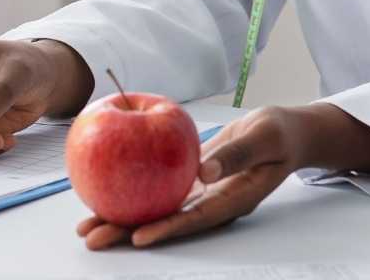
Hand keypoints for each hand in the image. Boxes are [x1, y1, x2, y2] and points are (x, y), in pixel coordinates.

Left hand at [76, 104, 369, 249]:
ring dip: (122, 217)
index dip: (167, 229)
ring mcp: (200, 193)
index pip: (195, 218)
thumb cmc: (278, 134)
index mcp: (233, 199)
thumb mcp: (263, 138)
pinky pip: (158, 187)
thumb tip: (204, 172)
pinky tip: (105, 189)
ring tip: (87, 226)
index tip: (138, 236)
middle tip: (93, 238)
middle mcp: (211, 202)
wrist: (281, 131)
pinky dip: (133, 189)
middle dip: (128, 231)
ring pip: (157, 208)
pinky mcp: (190, 178)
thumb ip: (236, 155)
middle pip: (166, 220)